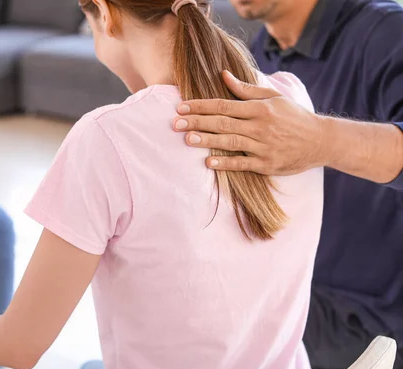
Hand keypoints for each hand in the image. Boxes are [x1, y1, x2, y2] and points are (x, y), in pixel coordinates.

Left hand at [173, 70, 327, 175]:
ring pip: (230, 142)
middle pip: (222, 122)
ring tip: (187, 139)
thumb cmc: (294, 116)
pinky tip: (209, 162)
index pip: (224, 104)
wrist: (321, 141)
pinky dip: (226, 163)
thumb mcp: (273, 97)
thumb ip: (246, 88)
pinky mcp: (267, 164)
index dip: (201, 106)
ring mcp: (263, 146)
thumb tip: (223, 75)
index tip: (182, 107)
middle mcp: (260, 126)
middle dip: (197, 122)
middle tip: (175, 123)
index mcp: (260, 108)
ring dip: (207, 141)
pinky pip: (242, 164)